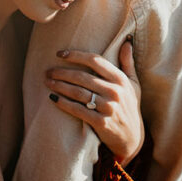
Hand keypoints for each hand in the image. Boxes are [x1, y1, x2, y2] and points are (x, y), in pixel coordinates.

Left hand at [45, 40, 142, 165]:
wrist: (132, 138)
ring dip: (60, 86)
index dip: (76, 55)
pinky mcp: (101, 123)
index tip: (60, 54)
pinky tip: (53, 98)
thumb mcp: (133, 84)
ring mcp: (108, 107)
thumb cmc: (130, 106)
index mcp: (120, 79)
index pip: (95, 61)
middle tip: (48, 71)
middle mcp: (115, 92)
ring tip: (48, 82)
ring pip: (78, 92)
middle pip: (82, 77)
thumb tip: (126, 42)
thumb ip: (128, 63)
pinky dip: (64, 103)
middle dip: (62, 72)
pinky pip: (78, 110)